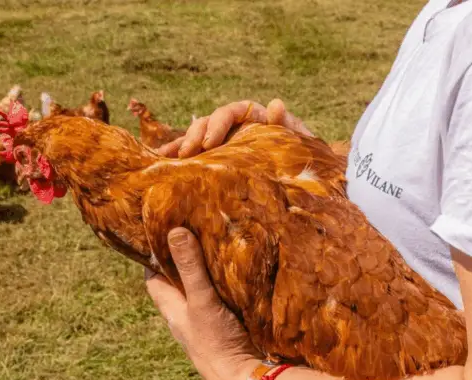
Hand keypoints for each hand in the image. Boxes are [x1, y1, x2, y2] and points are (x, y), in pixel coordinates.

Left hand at [144, 227, 261, 379]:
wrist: (240, 377)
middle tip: (192, 231)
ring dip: (205, 273)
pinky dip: (224, 286)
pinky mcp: (226, 327)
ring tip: (215, 245)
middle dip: (182, 260)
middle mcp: (185, 315)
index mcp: (171, 309)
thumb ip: (190, 268)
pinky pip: (221, 300)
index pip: (153, 277)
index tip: (160, 232)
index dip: (153, 256)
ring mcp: (205, 322)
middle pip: (177, 283)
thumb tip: (174, 231)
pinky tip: (237, 274)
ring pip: (199, 292)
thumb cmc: (214, 341)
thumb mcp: (201, 300)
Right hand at [158, 98, 313, 157]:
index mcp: (256, 118)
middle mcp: (238, 128)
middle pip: (210, 123)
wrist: (309, 185)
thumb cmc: (305, 161)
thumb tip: (275, 103)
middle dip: (196, 135)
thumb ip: (288, 125)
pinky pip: (196, 154)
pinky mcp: (219, 160)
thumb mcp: (301, 144)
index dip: (218, 123)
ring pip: (199, 137)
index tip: (210, 141)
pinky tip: (163, 161)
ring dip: (183, 145)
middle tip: (189, 153)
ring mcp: (227, 144)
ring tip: (171, 158)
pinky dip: (179, 155)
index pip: (233, 112)